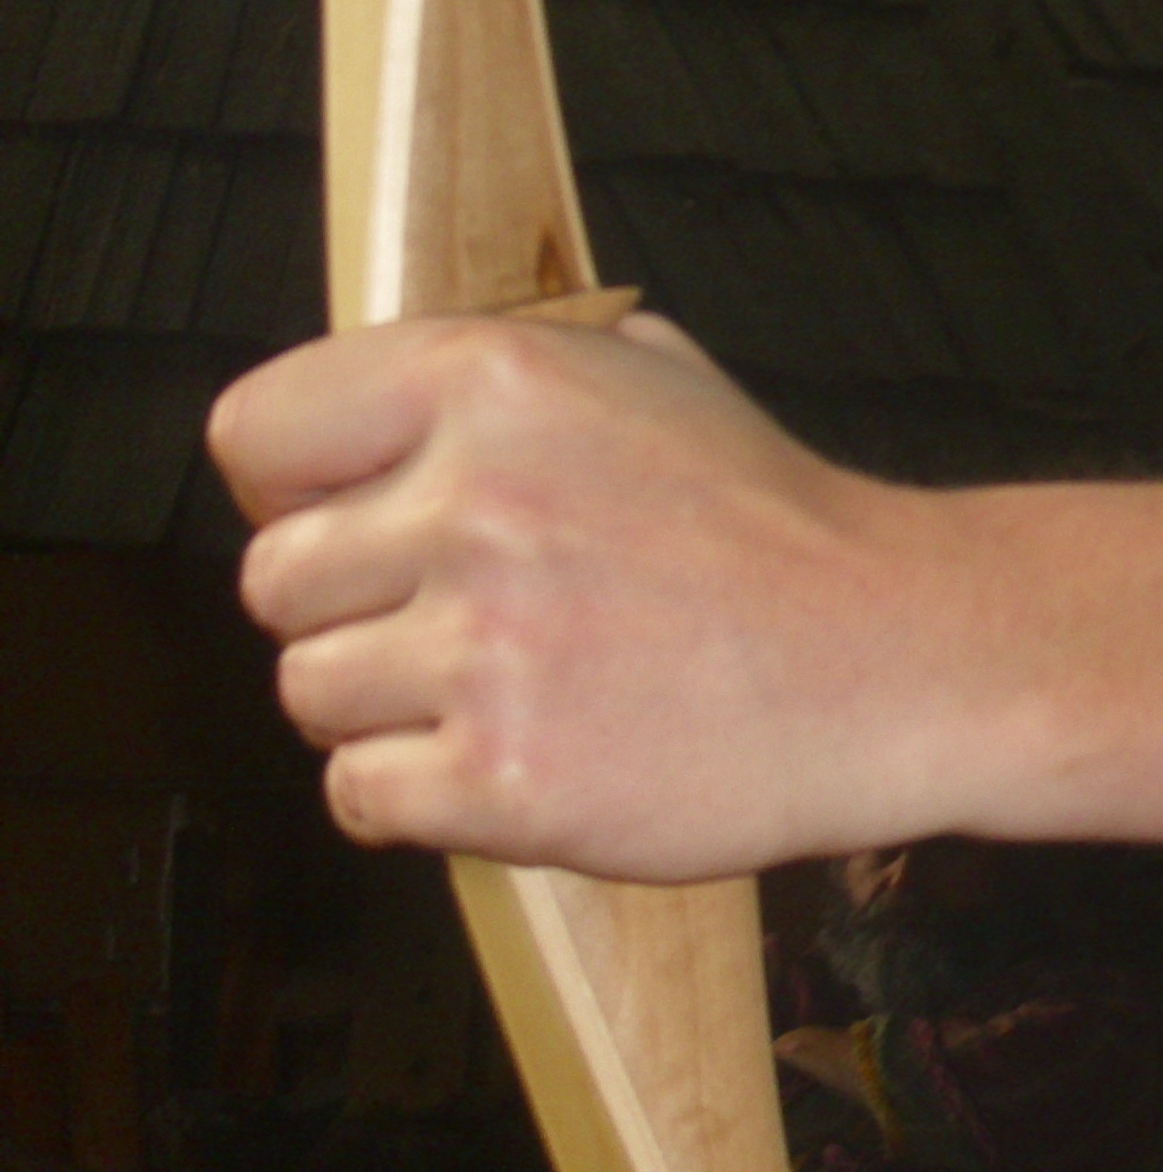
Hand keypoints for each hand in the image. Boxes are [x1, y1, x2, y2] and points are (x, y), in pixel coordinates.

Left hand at [212, 313, 948, 881]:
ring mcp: (487, 647)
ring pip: (308, 695)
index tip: (352, 519)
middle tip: (473, 623)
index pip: (256, 431)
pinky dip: (421, 796)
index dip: (297, 488)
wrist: (897, 656)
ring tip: (516, 690)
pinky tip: (519, 757)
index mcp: (495, 382)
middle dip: (358, 610)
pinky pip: (358, 795)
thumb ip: (509, 378)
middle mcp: (475, 503)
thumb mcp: (656, 376)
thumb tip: (378, 406)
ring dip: (391, 708)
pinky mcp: (503, 778)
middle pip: (274, 582)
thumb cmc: (779, 527)